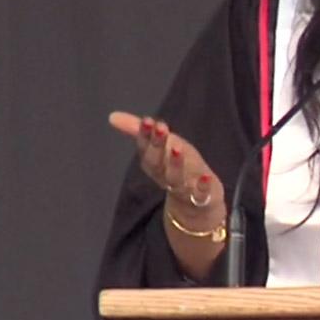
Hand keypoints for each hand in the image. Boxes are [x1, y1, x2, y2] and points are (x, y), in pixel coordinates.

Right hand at [108, 111, 225, 230]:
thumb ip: (138, 131)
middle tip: (161, 127)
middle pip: (157, 162)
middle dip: (157, 145)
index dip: (145, 135)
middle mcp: (164, 175)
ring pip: (174, 178)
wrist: (195, 204)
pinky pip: (199, 195)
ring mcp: (181, 187)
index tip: (147, 121)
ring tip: (177, 148)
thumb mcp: (162, 146)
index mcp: (153, 162)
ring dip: (175, 164)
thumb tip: (112, 116)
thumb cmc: (176, 168)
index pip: (145, 148)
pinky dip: (202, 187)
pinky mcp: (200, 197)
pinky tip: (206, 178)